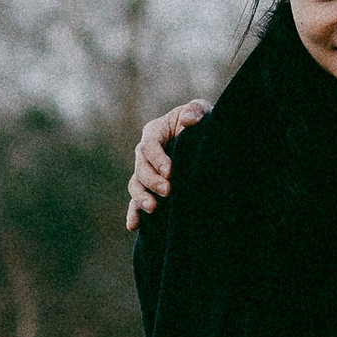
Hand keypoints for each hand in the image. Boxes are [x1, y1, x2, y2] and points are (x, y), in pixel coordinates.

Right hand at [125, 101, 207, 227]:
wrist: (203, 141)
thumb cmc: (200, 123)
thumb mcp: (200, 111)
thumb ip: (195, 110)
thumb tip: (188, 120)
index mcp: (154, 131)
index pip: (149, 145)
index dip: (157, 158)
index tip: (171, 171)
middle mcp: (144, 153)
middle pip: (140, 167)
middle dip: (152, 180)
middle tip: (168, 191)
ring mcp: (144, 171)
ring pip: (135, 185)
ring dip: (141, 198)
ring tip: (153, 208)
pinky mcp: (148, 189)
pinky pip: (136, 202)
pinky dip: (133, 213)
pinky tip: (133, 226)